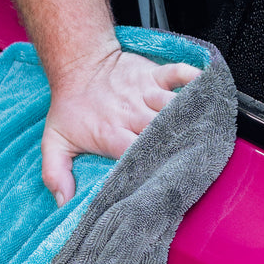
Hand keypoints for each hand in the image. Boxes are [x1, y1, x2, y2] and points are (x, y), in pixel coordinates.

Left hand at [41, 47, 200, 204]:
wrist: (77, 62)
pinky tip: (207, 88)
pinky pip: (177, 73)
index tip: (164, 178)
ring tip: (209, 129)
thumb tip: (62, 202)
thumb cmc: (70, 104)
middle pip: (160, 133)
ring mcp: (143, 93)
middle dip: (177, 145)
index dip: (151, 166)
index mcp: (111, 134)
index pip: (136, 155)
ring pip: (173, 106)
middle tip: (195, 158)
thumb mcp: (54, 142)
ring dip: (189, 116)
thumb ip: (55, 173)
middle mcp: (130, 114)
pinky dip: (193, 79)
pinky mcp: (152, 74)